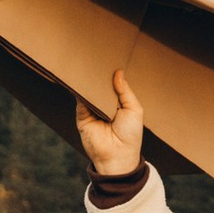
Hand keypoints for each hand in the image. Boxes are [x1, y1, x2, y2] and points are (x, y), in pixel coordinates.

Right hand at [70, 67, 145, 183]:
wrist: (116, 156)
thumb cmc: (130, 135)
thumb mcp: (134, 109)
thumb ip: (125, 91)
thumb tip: (118, 72)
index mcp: (119, 103)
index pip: (114, 84)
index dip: (112, 73)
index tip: (111, 57)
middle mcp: (104, 104)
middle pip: (100, 85)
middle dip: (100, 74)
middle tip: (99, 56)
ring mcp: (92, 109)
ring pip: (89, 89)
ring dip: (90, 79)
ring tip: (90, 62)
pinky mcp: (81, 114)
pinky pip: (79, 98)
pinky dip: (80, 89)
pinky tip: (82, 77)